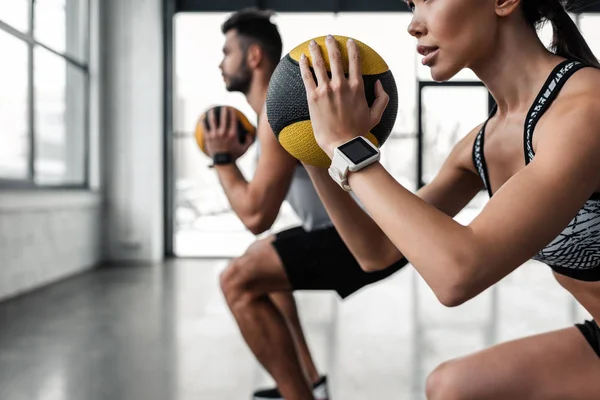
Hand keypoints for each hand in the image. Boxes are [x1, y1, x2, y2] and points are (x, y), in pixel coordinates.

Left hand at [204, 107, 253, 159]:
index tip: (231, 109)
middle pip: (223, 118)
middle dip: (224, 111)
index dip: (232, 113)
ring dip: (212, 114)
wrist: (223, 162)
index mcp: (232, 134)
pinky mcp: (208, 138)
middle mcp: (223, 133)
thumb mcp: (244, 149)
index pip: (232, 120)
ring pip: (213, 121)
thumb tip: (249, 134)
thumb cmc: (234, 156)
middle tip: (223, 107)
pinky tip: (203, 119)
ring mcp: (215, 135)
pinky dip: (204, 123)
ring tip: (212, 110)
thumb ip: (249, 141)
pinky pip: (205, 128)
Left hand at [299, 36, 388, 157]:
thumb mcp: (376, 115)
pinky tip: (302, 58)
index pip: (355, 60)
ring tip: (313, 43)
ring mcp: (326, 90)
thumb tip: (379, 84)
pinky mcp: (313, 98)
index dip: (352, 48)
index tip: (349, 41)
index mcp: (357, 87)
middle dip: (332, 44)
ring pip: (319, 64)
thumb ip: (382, 98)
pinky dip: (304, 65)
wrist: (342, 145)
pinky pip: (306, 76)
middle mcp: (341, 85)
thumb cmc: (359, 132)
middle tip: (328, 38)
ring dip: (316, 50)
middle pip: (335, 58)